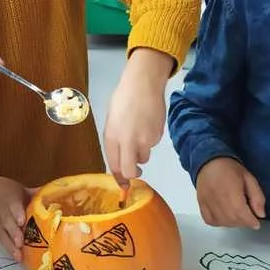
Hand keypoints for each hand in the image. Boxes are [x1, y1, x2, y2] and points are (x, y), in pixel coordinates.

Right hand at [0, 175, 31, 260]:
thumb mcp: (20, 190)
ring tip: (18, 256)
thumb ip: (36, 196)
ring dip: (9, 245)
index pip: (13, 207)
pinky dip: (6, 248)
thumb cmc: (6, 190)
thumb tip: (55, 197)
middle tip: (21, 244)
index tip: (22, 222)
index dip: (17, 214)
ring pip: (2, 234)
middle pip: (7, 223)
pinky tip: (14, 256)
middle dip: (14, 233)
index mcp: (11, 200)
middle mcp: (3, 212)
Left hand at [103, 47, 170, 183]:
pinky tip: (147, 123)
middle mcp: (127, 141)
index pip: (115, 166)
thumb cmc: (122, 99)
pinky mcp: (158, 135)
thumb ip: (114, 141)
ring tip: (139, 132)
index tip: (122, 184)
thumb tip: (119, 159)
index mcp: (111, 137)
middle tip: (135, 171)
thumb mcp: (111, 120)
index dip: (119, 178)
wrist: (143, 84)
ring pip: (143, 157)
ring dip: (141, 152)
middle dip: (132, 175)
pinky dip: (149, 139)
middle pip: (130, 171)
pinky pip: (152, 144)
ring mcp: (144, 139)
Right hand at [195, 157, 265, 228]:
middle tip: (248, 217)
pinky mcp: (201, 204)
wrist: (209, 161)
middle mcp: (217, 198)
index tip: (256, 222)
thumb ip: (257, 197)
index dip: (251, 221)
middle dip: (243, 222)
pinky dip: (218, 222)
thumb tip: (260, 214)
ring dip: (232, 223)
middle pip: (232, 219)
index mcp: (231, 191)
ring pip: (222, 222)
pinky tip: (224, 217)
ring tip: (237, 216)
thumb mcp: (250, 178)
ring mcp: (207, 202)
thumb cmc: (230, 168)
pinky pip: (209, 220)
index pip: (241, 213)